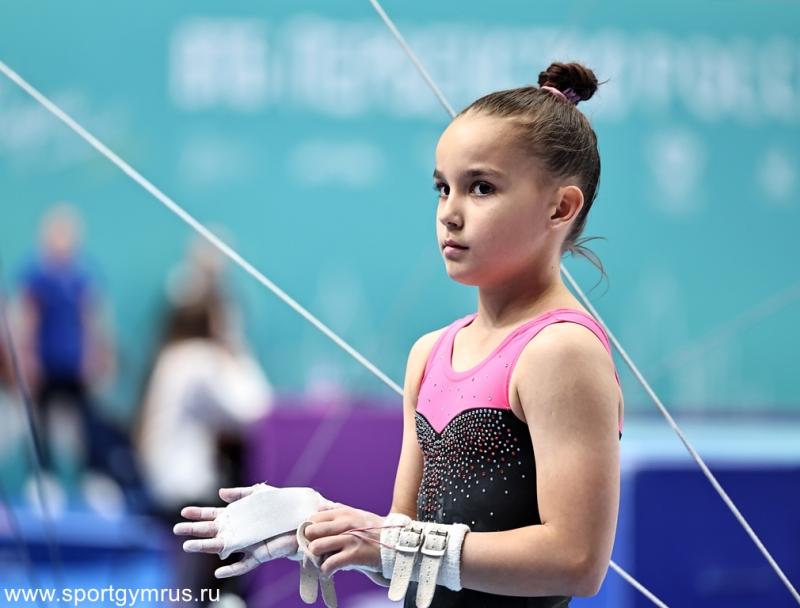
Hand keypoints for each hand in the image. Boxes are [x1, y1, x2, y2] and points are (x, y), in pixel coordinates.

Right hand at [174, 484, 338, 577]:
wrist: (304, 520)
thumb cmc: (283, 507)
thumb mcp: (262, 494)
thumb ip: (242, 493)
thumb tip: (220, 493)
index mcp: (238, 517)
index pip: (213, 515)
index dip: (199, 513)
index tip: (183, 511)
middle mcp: (239, 531)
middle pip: (211, 531)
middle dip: (194, 530)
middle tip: (176, 529)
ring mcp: (247, 544)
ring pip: (221, 548)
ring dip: (204, 547)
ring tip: (188, 546)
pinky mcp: (259, 554)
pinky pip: (243, 565)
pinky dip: (232, 569)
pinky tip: (219, 571)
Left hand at [303, 505, 385, 576]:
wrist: (395, 542)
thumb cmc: (374, 529)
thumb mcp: (356, 513)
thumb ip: (338, 510)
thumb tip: (319, 507)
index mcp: (343, 512)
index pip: (313, 518)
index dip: (310, 529)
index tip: (313, 538)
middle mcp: (344, 523)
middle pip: (311, 531)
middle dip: (309, 542)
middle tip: (315, 550)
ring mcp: (348, 539)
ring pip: (316, 547)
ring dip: (316, 557)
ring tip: (322, 560)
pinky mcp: (353, 555)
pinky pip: (329, 564)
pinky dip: (326, 570)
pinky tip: (330, 570)